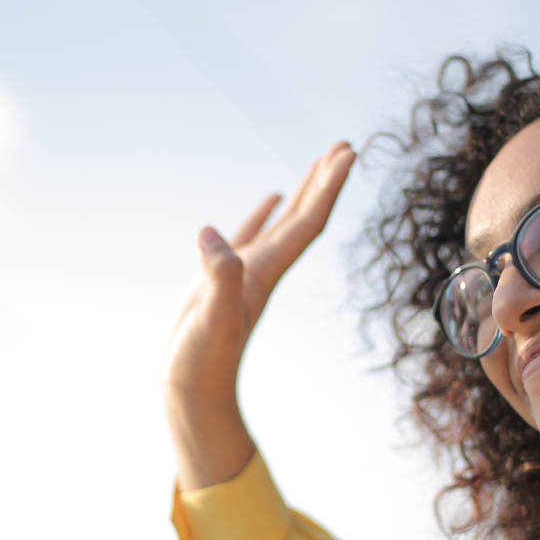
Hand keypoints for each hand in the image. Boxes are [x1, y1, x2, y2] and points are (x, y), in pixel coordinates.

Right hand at [164, 141, 356, 489]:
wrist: (191, 395)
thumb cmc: (201, 362)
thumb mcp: (210, 319)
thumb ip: (217, 276)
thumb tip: (211, 234)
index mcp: (265, 273)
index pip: (306, 223)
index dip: (328, 187)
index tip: (348, 153)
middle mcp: (263, 270)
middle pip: (304, 218)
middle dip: (324, 181)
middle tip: (345, 145)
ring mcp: (243, 274)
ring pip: (282, 223)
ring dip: (302, 192)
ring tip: (319, 162)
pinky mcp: (221, 280)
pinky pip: (248, 237)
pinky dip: (262, 214)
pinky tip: (271, 198)